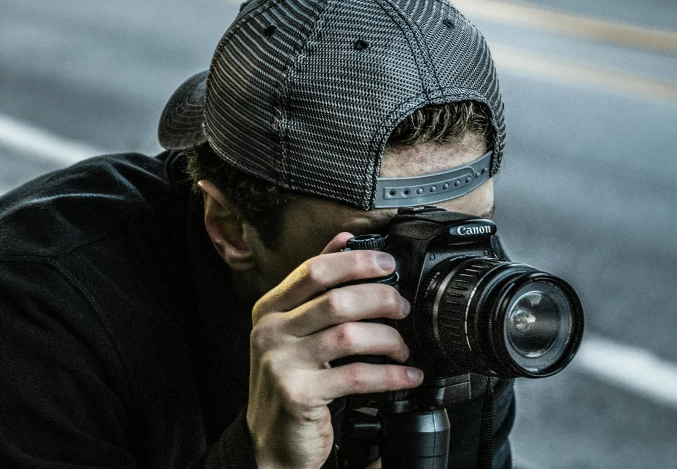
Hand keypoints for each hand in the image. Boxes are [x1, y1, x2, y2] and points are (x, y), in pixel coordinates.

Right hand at [246, 232, 423, 468]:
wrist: (270, 438)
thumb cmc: (289, 377)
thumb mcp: (292, 327)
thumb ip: (315, 284)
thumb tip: (343, 239)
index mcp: (270, 308)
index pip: (314, 270)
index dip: (355, 262)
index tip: (387, 263)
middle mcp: (271, 332)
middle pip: (337, 300)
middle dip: (380, 299)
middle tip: (402, 307)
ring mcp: (282, 364)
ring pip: (349, 335)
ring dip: (388, 338)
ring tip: (402, 347)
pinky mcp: (299, 394)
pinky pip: (356, 376)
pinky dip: (390, 375)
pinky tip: (406, 375)